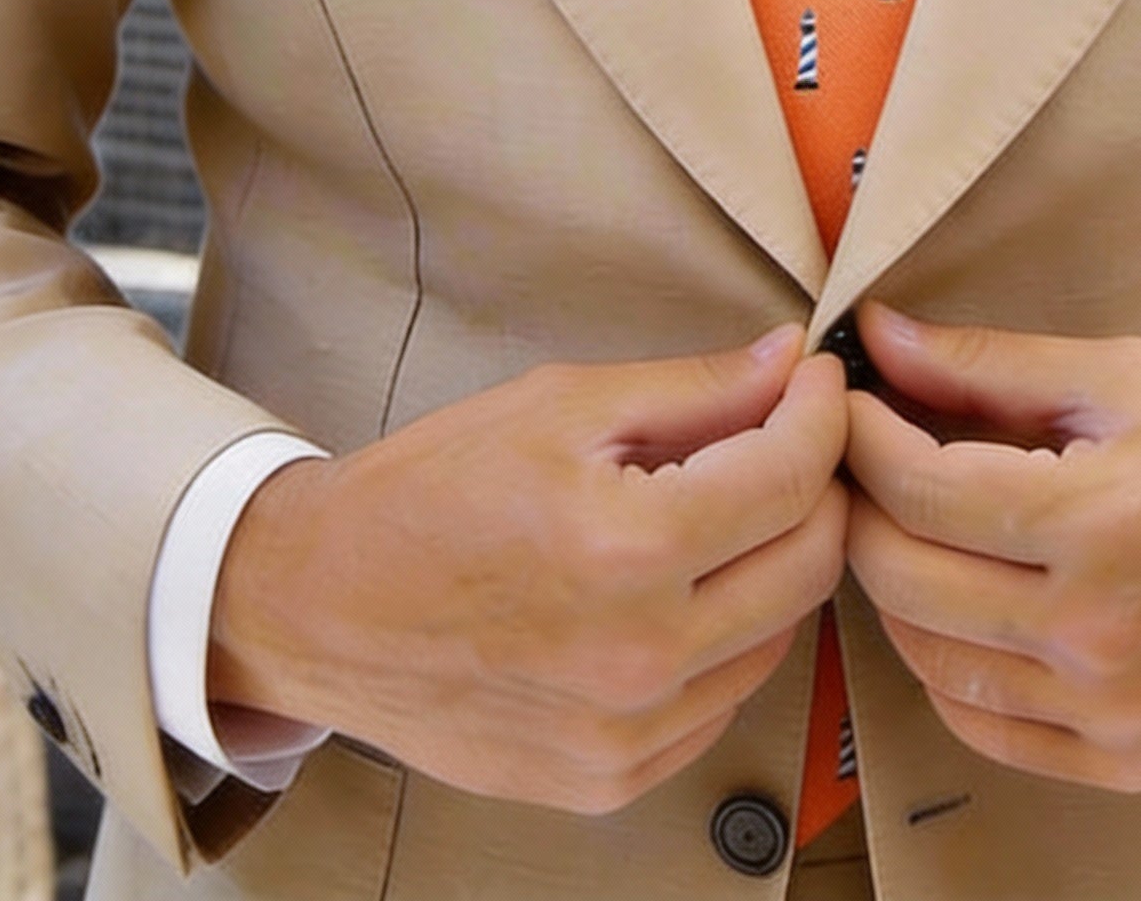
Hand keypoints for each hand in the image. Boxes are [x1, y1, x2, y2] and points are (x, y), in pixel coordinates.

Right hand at [208, 326, 848, 814]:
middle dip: (818, 484)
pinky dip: (727, 637)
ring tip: (724, 510)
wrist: (319, 608)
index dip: (822, 412)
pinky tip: (680, 589)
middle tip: (787, 436)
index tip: (816, 381)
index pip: (792, 476)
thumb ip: (694, 388)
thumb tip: (789, 360)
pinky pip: (723, 700)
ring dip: (775, 562)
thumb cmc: (430, 493)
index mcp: (627, 549)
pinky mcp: (610, 780)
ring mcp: (627, 734)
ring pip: (781, 635)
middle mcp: (640, 657)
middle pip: (810, 563)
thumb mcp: (561, 405)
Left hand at [842, 302, 1140, 793]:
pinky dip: (945, 668)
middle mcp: (1098, 632)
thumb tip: (881, 336)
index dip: (863, 438)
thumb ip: (990, 364)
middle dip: (861, 506)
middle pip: (904, 578)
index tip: (850, 403)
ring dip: (894, 586)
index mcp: (1099, 522)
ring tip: (907, 524)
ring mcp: (1111, 709)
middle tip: (863, 459)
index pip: (920, 490)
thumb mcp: (1126, 377)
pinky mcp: (1125, 757)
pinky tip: (955, 607)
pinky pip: (984, 728)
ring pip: (928, 660)